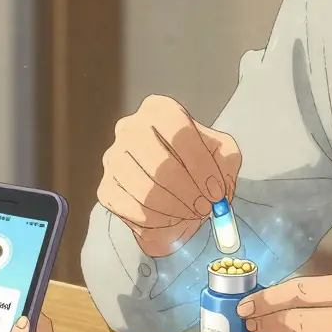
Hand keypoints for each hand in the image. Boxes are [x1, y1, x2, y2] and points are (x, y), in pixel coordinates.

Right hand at [98, 94, 241, 256]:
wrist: (174, 196)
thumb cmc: (199, 169)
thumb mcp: (222, 156)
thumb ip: (225, 163)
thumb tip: (216, 188)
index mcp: (160, 110)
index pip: (178, 132)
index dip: (200, 165)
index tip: (215, 192)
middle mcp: (131, 128)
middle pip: (160, 162)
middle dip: (188, 191)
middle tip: (204, 208)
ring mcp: (114, 158)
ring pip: (145, 189)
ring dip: (175, 208)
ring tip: (190, 213)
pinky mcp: (106, 189)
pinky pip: (132, 209)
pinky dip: (157, 220)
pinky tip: (170, 218)